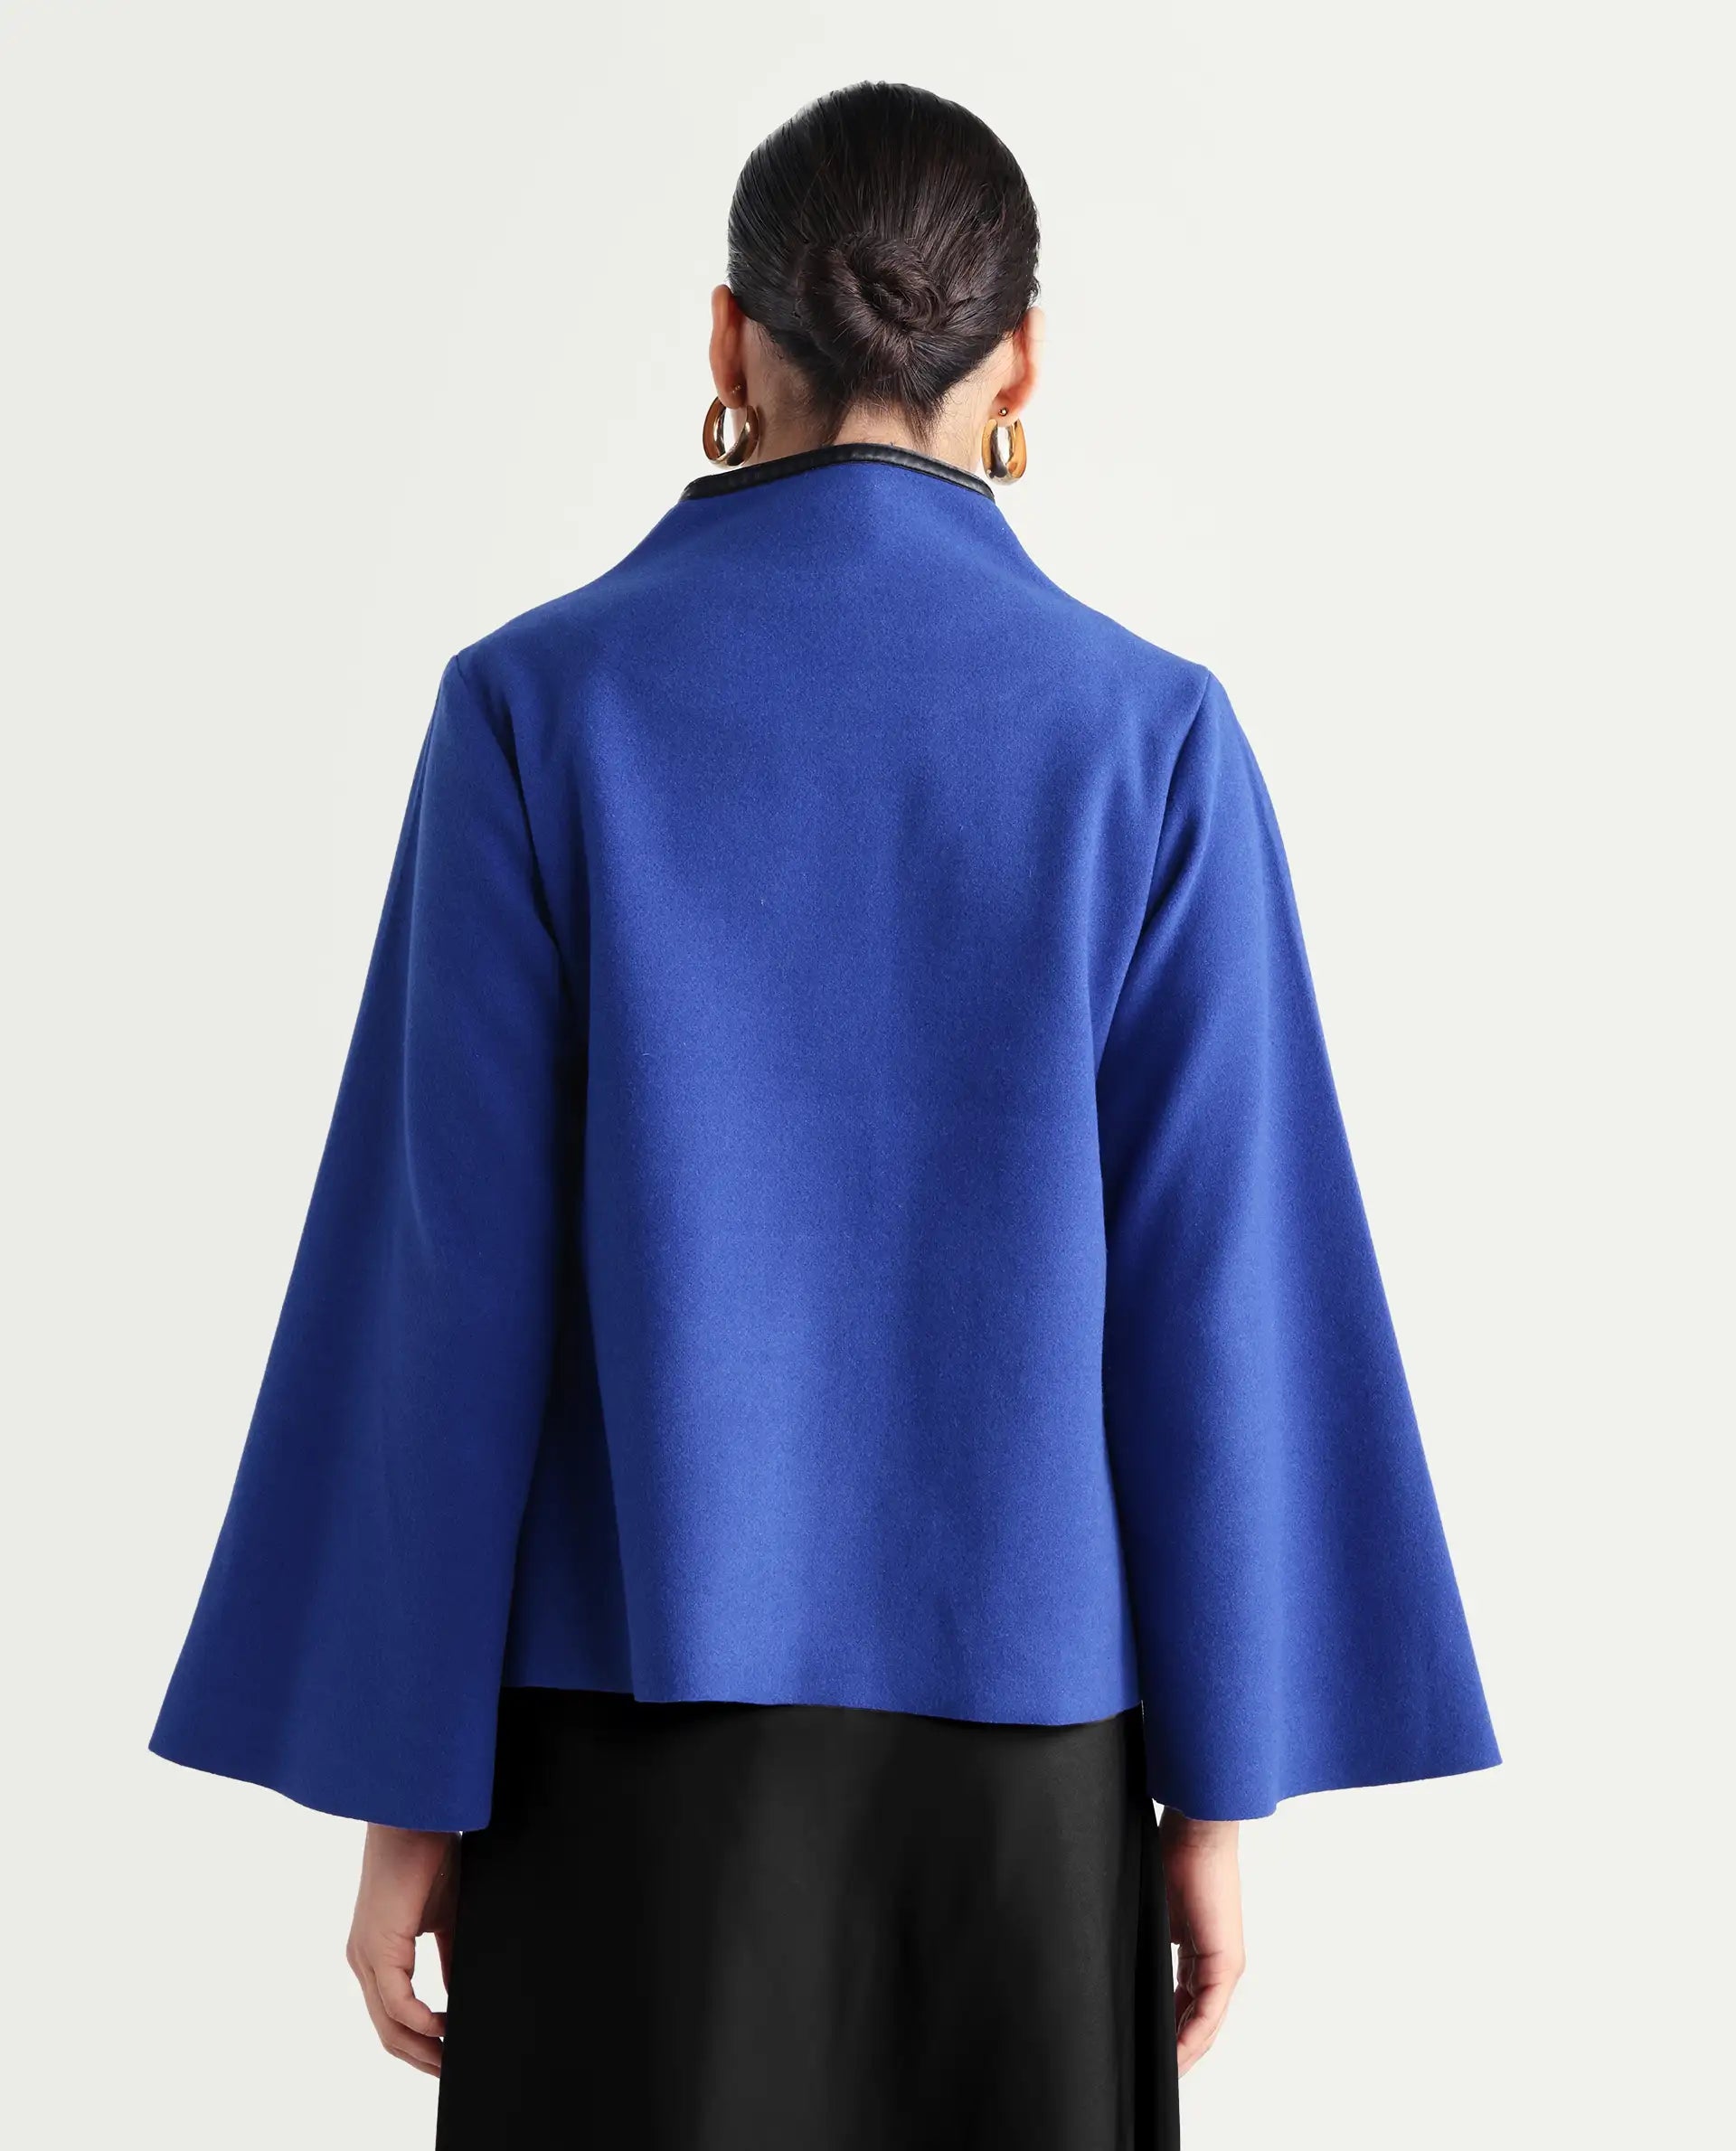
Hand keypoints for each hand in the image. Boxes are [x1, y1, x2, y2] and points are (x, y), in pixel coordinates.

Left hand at [345, 1824, 459, 2076]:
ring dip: (423, 2049)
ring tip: (453, 2058)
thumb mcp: (445, 1920)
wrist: (420, 1815)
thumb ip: (446, 1960)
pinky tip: (446, 2025)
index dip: (420, 2046)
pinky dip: (423, 2022)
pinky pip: (398, 2004)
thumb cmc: (431, 1858)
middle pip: (387, 2032)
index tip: (450, 2058)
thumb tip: (457, 1999)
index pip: (391, 2018)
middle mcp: (363, 1960)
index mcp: (376, 1955)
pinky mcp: (379, 1946)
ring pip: (389, 2026)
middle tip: (453, 2071)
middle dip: (422, 2059)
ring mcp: (367, 1955)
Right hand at [1160, 1808, 1244, 2074]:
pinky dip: (1192, 2038)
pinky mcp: (1225, 1963)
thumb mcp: (1152, 1913)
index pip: (1182, 2005)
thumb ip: (1143, 1944)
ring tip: (1158, 2074)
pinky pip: (1209, 2014)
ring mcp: (1224, 1966)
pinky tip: (1173, 2056)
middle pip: (1195, 2022)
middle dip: (1173, 2050)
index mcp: (1197, 1952)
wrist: (1196, 1832)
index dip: (1164, 2032)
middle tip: (1146, 2072)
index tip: (1140, 2048)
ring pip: (1204, 2024)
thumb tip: (1114, 1964)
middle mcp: (1215, 1964)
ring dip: (1183, 2052)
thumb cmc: (1171, 1857)